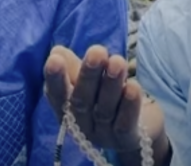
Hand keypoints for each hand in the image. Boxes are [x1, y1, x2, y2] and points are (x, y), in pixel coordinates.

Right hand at [44, 46, 165, 153]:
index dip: (54, 79)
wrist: (136, 126)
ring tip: (118, 61)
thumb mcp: (88, 80)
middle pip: (82, 101)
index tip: (54, 59)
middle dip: (88, 75)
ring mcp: (103, 135)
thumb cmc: (103, 96)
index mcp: (66, 109)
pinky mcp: (125, 140)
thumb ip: (73, 67)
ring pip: (104, 110)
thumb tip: (57, 52)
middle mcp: (81, 125)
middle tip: (97, 51)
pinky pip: (125, 124)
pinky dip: (129, 106)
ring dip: (111, 84)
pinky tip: (133, 86)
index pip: (56, 95)